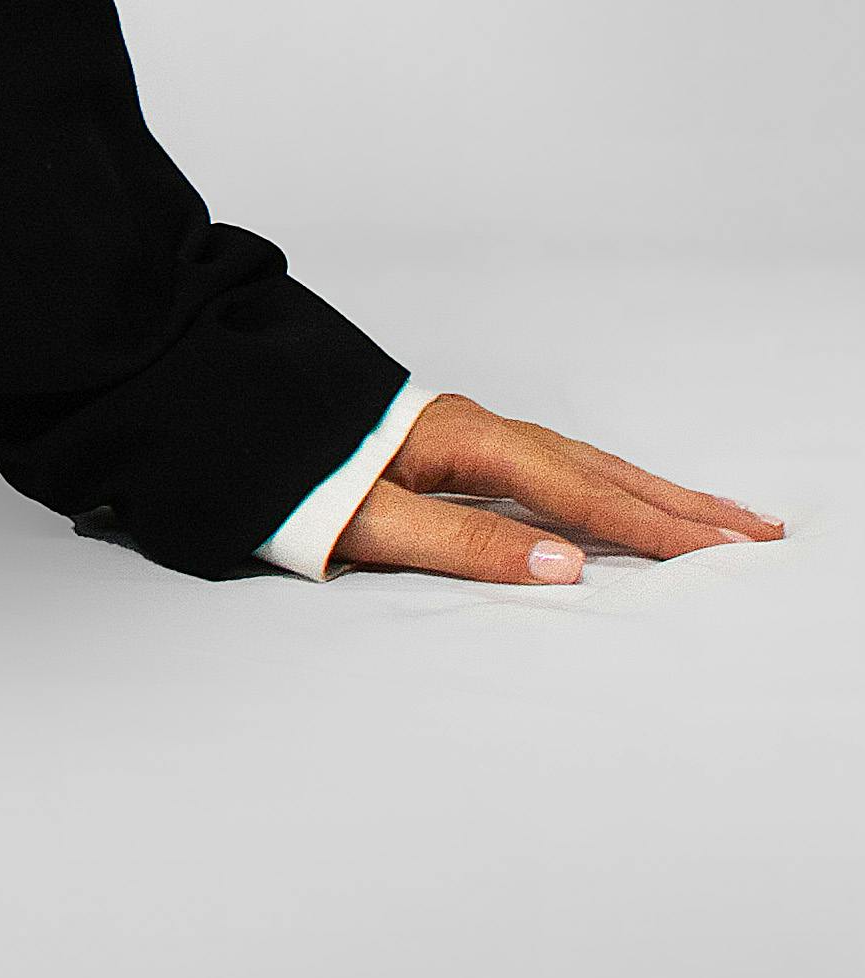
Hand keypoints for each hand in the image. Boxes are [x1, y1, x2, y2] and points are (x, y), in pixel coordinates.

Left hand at [329, 389, 785, 584]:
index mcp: (467, 443)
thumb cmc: (290, 473)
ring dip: (649, 493)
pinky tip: (621, 504)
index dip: (652, 526)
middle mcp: (479, 429)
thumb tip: (567, 566)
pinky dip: (603, 486)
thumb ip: (467, 546)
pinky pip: (553, 467)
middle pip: (596, 469)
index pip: (580, 492)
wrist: (221, 412)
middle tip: (756, 530)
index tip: (722, 551)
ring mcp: (470, 434)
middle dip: (677, 504)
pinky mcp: (456, 446)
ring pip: (580, 464)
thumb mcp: (373, 521)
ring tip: (714, 519)